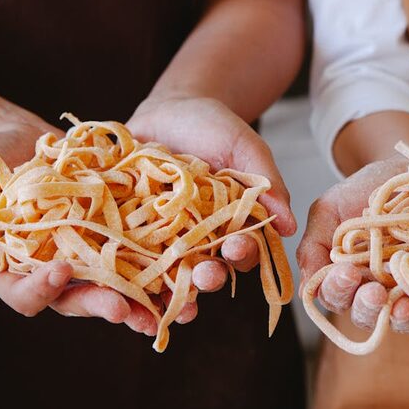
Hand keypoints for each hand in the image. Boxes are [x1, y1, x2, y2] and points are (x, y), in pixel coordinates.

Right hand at [0, 122, 179, 333]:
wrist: (19, 138)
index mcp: (14, 271)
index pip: (25, 294)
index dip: (40, 289)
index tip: (57, 272)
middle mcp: (55, 271)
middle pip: (79, 298)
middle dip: (103, 304)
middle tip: (125, 310)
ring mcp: (89, 255)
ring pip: (117, 285)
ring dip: (143, 299)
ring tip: (167, 309)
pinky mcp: (117, 235)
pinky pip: (142, 254)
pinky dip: (163, 263)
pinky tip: (187, 265)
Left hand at [126, 96, 296, 328]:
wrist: (168, 107)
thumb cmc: (215, 126)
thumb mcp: (245, 148)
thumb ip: (266, 183)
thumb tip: (290, 227)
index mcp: (230, 226)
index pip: (239, 249)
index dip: (241, 254)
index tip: (238, 249)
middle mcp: (197, 238)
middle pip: (203, 266)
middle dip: (205, 276)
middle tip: (205, 275)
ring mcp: (161, 235)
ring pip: (165, 270)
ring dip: (165, 290)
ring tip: (165, 301)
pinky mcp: (127, 228)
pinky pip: (124, 252)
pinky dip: (121, 270)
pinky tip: (118, 280)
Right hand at [298, 156, 408, 335]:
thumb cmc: (368, 188)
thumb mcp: (331, 209)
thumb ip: (314, 246)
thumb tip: (306, 289)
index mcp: (348, 278)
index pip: (337, 296)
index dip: (338, 289)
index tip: (346, 272)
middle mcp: (378, 291)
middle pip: (369, 316)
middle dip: (370, 308)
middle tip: (375, 293)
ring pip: (405, 320)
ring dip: (404, 319)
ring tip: (405, 307)